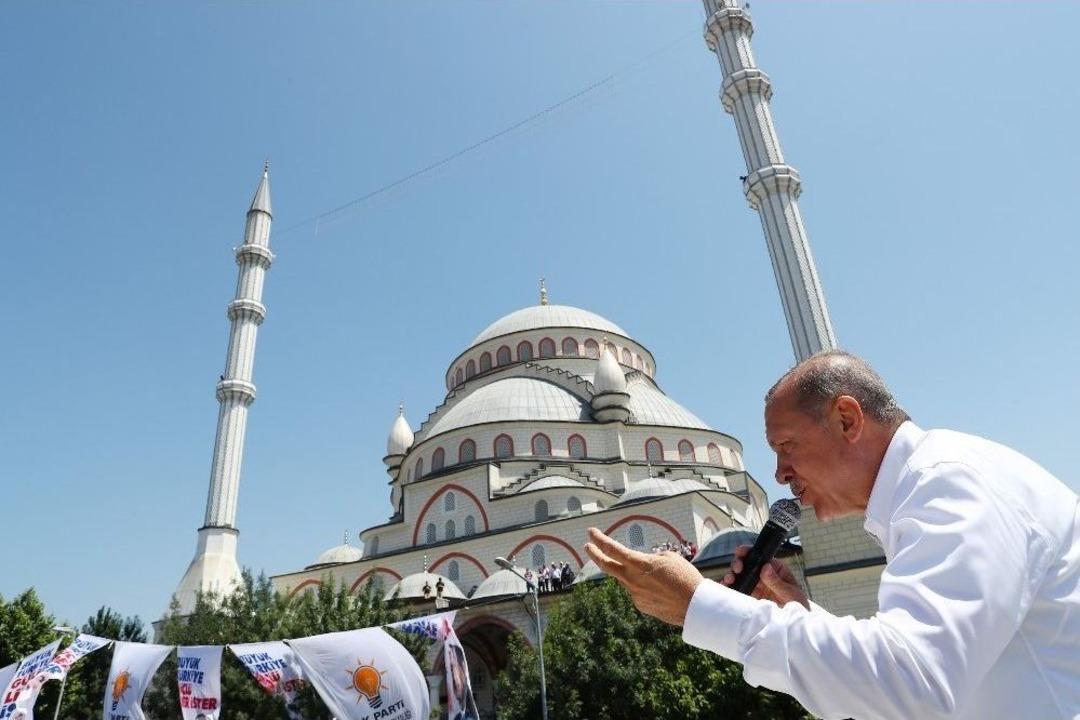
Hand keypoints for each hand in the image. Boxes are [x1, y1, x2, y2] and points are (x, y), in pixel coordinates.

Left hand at [584, 527, 703, 625]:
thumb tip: (643, 565)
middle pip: (607, 566)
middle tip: (588, 546)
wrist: (695, 606)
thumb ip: (650, 559)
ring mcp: (635, 595)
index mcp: (638, 564)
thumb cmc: (685, 577)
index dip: (600, 539)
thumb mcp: (669, 558)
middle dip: (595, 554)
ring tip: (660, 576)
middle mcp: (632, 580)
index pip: (612, 549)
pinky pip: (638, 592)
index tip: (591, 532)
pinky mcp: (641, 606)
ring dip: (635, 574)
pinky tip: (663, 590)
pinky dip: (645, 587)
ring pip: (627, 580)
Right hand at [722, 544, 808, 608]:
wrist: (793, 624)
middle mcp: (764, 575)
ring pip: (740, 576)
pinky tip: (725, 587)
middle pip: (747, 564)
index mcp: (776, 570)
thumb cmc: (797, 606)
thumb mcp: (790, 593)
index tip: (741, 551)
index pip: (761, 557)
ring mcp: (756, 585)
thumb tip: (765, 567)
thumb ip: (777, 582)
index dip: (749, 552)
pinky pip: (738, 589)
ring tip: (729, 579)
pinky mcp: (750, 596)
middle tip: (737, 569)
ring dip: (732, 575)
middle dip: (738, 563)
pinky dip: (730, 587)